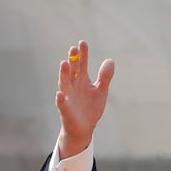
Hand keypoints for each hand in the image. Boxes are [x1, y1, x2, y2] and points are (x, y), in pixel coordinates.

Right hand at [55, 40, 114, 159]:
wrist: (84, 128)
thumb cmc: (91, 108)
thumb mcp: (101, 91)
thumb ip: (105, 76)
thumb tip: (110, 60)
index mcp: (82, 80)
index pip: (82, 64)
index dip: (82, 54)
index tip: (82, 42)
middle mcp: (73, 85)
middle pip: (72, 70)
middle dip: (72, 60)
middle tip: (72, 48)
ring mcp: (68, 97)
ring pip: (64, 83)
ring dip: (63, 74)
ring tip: (64, 63)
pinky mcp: (65, 110)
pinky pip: (62, 104)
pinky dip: (60, 99)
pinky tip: (59, 94)